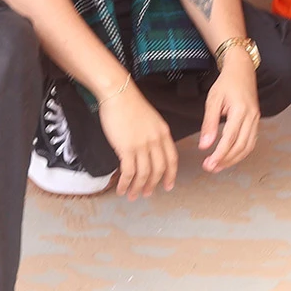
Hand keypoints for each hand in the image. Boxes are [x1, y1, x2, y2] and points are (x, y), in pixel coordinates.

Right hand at [99, 83, 177, 198]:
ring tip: (133, 195)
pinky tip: (122, 188)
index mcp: (163, 133)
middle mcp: (156, 140)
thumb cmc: (130, 104)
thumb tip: (148, 150)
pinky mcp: (127, 148)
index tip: (168, 185)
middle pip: (159, 169)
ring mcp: (142, 145)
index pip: (172, 158)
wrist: (118, 94)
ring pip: (144, 174)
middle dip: (154, 184)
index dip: (171, 174)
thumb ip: (152, 134)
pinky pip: (128, 172)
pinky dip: (126, 183)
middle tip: (147, 194)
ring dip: (138, 188)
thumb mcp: (150, 119)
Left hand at [199, 55, 260, 172]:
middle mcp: (251, 116)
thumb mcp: (213, 100)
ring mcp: (256, 119)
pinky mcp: (256, 120)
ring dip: (234, 159)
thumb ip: (209, 123)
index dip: (220, 154)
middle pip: (241, 146)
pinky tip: (230, 156)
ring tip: (219, 166)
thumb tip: (204, 145)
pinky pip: (251, 141)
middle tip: (211, 167)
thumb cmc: (227, 83)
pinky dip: (241, 152)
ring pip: (248, 146)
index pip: (230, 139)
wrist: (242, 70)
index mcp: (240, 110)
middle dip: (226, 160)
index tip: (209, 163)